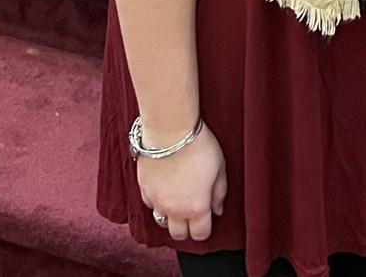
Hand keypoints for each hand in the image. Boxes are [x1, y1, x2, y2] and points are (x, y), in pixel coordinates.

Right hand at [138, 122, 227, 242]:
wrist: (170, 131)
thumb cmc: (198, 146)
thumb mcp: (220, 167)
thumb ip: (219, 192)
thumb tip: (217, 210)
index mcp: (196, 207)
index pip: (200, 234)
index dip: (204, 230)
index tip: (207, 220)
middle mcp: (175, 210)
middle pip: (178, 235)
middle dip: (186, 228)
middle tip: (192, 213)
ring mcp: (157, 201)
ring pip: (161, 222)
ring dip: (170, 217)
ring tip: (177, 202)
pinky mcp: (144, 190)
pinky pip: (150, 204)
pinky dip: (157, 201)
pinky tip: (164, 188)